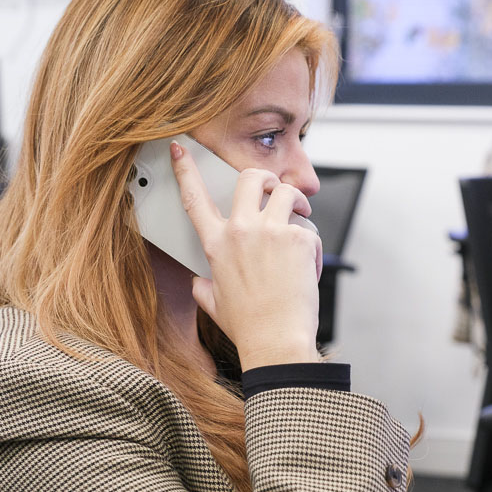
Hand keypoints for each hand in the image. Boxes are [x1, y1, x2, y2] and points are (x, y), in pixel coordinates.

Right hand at [169, 141, 321, 370]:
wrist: (276, 342)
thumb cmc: (248, 327)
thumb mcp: (214, 303)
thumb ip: (203, 286)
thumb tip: (198, 282)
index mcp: (216, 244)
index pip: (194, 198)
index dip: (185, 169)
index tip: (180, 149)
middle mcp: (240, 231)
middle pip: (250, 177)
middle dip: (265, 177)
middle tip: (275, 189)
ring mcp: (269, 232)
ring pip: (285, 191)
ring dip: (296, 200)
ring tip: (301, 214)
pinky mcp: (297, 238)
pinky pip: (309, 227)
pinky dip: (311, 245)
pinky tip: (307, 267)